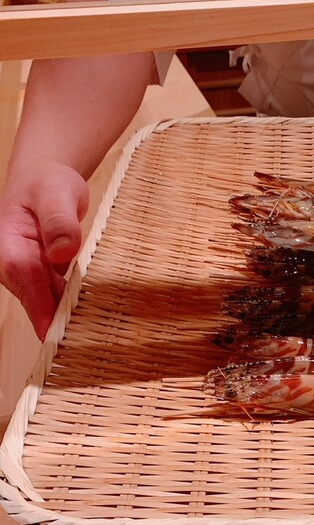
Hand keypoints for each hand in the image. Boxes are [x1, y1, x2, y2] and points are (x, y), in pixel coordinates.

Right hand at [0, 164, 88, 340]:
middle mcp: (12, 263)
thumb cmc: (47, 184)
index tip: (53, 336)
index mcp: (8, 244)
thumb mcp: (57, 193)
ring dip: (68, 316)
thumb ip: (59, 221)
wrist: (44, 181)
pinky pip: (57, 295)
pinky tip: (94, 317)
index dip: (39, 309)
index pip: (23, 279)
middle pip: (35, 298)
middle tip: (86, 343)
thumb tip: (62, 251)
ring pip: (47, 301)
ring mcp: (27, 272)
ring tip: (93, 336)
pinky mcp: (42, 276)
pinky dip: (73, 305)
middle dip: (57, 321)